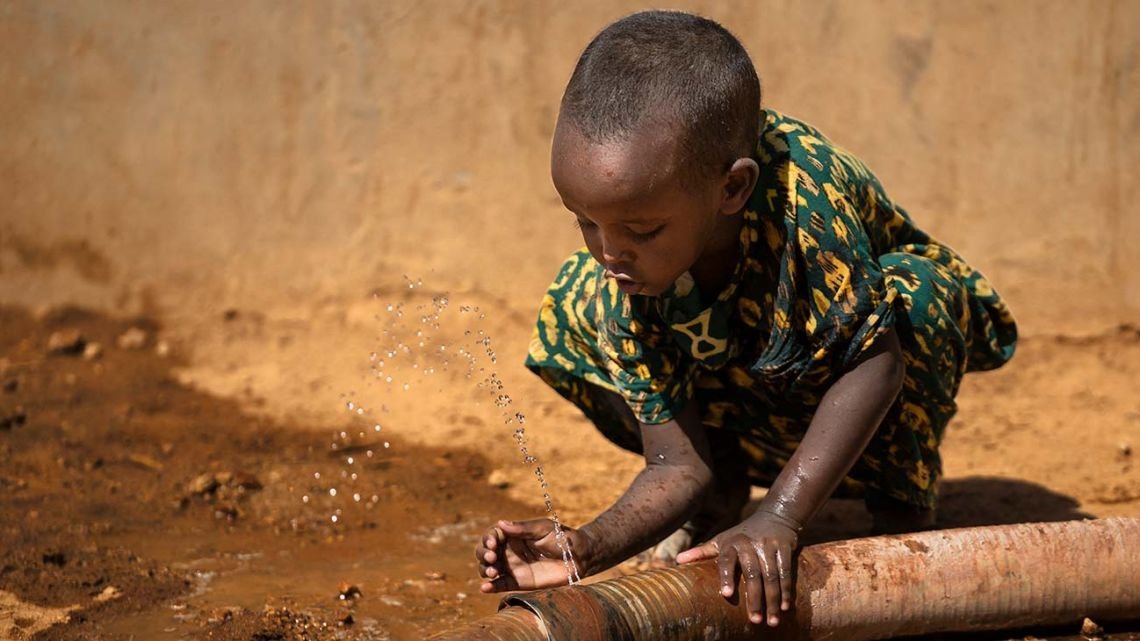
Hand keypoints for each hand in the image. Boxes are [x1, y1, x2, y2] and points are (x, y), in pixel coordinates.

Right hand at [476, 519, 585, 592]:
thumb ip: (522, 528)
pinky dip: (490, 587)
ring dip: (485, 569)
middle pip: (485, 551)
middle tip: (492, 557)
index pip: (492, 535)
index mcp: (513, 534)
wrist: (579, 557)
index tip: (492, 543)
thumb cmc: (562, 537)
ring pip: (489, 568)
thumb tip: (500, 524)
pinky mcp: (518, 582)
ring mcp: (512, 567)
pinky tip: (485, 588)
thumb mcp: (543, 528)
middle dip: (483, 553)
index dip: (488, 538)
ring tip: (492, 571)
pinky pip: (500, 585)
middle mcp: (509, 550)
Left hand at [676, 512, 799, 626]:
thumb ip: (702, 551)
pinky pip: (786, 572)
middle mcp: (750, 544)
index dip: (726, 577)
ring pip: (771, 576)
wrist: (774, 516)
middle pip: (752, 573)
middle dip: (755, 598)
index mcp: (731, 543)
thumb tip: (677, 560)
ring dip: (773, 600)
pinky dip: (787, 591)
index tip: (726, 595)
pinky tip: (786, 608)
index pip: (727, 560)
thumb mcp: (721, 539)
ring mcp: (768, 546)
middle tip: (755, 620)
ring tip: (772, 620)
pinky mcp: (785, 548)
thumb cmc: (742, 533)